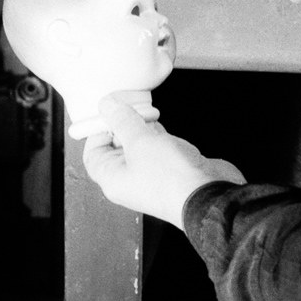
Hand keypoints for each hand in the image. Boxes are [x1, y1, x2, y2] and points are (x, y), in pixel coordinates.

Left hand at [83, 93, 245, 228]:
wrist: (207, 194)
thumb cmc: (171, 180)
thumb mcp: (139, 141)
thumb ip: (122, 120)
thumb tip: (108, 106)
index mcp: (113, 178)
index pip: (93, 153)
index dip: (98, 130)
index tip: (108, 111)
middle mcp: (130, 180)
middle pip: (117, 147)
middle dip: (123, 123)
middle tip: (130, 106)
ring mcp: (151, 176)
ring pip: (139, 146)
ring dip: (142, 127)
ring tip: (146, 111)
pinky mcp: (171, 170)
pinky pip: (157, 149)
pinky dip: (157, 134)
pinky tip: (160, 123)